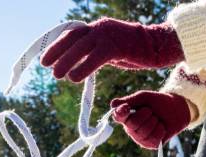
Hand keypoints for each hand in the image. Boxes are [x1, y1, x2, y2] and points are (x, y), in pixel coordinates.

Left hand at [41, 18, 183, 82]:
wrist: (160, 46)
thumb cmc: (138, 51)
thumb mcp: (114, 50)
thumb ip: (98, 53)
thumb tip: (84, 64)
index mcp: (98, 28)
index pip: (72, 34)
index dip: (57, 46)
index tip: (46, 59)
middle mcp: (100, 28)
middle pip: (72, 38)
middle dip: (57, 52)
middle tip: (46, 67)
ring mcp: (108, 35)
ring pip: (81, 47)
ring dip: (66, 61)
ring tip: (57, 76)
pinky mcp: (117, 46)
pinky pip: (95, 57)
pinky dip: (83, 68)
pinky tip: (75, 78)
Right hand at [111, 91, 190, 149]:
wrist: (177, 109)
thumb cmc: (158, 102)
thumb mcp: (143, 98)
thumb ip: (129, 101)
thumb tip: (112, 104)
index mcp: (127, 117)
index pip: (118, 117)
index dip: (121, 113)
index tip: (126, 108)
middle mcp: (131, 129)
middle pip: (133, 124)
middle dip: (146, 114)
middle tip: (151, 111)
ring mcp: (141, 139)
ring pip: (144, 131)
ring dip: (154, 122)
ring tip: (157, 119)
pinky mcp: (151, 145)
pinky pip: (153, 138)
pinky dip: (160, 130)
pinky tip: (161, 127)